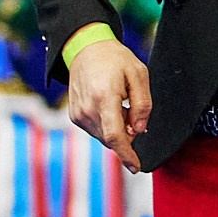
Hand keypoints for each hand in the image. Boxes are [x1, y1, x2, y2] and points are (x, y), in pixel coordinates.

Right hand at [66, 37, 151, 174]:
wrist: (86, 49)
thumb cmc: (115, 60)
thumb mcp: (139, 75)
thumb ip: (142, 105)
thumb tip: (138, 130)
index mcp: (104, 98)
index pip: (115, 136)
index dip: (127, 154)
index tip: (137, 167)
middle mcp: (87, 109)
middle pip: (112, 138)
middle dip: (128, 133)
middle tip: (131, 108)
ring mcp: (78, 114)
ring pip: (104, 137)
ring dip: (117, 128)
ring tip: (120, 102)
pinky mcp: (74, 116)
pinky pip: (96, 130)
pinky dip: (107, 125)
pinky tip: (109, 105)